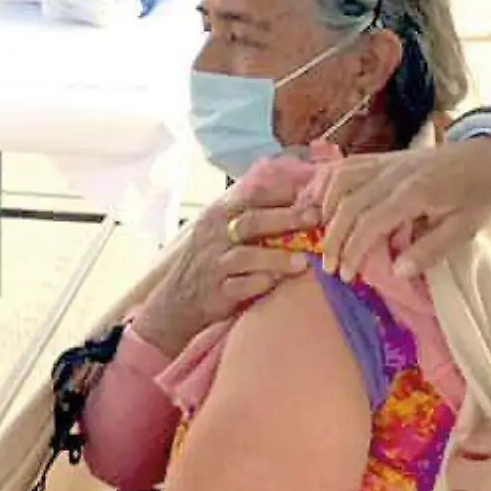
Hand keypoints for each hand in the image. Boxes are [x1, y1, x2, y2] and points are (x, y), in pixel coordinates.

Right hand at [132, 176, 319, 356]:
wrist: (174, 300)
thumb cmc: (207, 259)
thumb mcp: (217, 228)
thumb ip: (246, 211)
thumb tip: (288, 189)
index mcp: (218, 215)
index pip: (251, 196)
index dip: (282, 193)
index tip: (310, 193)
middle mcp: (214, 236)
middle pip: (253, 221)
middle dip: (287, 218)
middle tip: (315, 218)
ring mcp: (214, 265)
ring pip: (247, 256)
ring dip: (277, 258)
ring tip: (304, 261)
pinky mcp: (216, 293)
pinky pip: (240, 287)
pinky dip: (260, 284)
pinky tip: (278, 282)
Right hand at [318, 137, 490, 281]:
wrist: (490, 157)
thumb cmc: (477, 197)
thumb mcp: (463, 230)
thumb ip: (430, 250)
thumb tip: (396, 271)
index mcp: (415, 194)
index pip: (370, 223)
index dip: (353, 251)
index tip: (347, 275)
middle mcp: (394, 174)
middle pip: (349, 204)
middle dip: (334, 238)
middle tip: (329, 266)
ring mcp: (387, 161)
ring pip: (342, 181)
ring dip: (328, 211)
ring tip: (327, 237)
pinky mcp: (385, 156)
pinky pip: (349, 165)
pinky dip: (332, 184)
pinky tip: (329, 204)